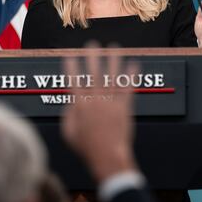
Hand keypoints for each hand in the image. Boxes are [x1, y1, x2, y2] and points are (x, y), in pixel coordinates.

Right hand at [61, 46, 138, 182]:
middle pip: (94, 73)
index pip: (74, 80)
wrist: (107, 157)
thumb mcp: (68, 132)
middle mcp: (96, 100)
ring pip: (112, 76)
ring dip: (113, 60)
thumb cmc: (86, 148)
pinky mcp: (125, 108)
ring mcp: (111, 103)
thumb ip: (67, 114)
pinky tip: (134, 63)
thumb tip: (70, 101)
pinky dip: (132, 75)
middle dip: (92, 56)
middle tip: (92, 44)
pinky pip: (129, 88)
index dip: (72, 67)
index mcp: (80, 105)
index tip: (70, 55)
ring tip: (114, 47)